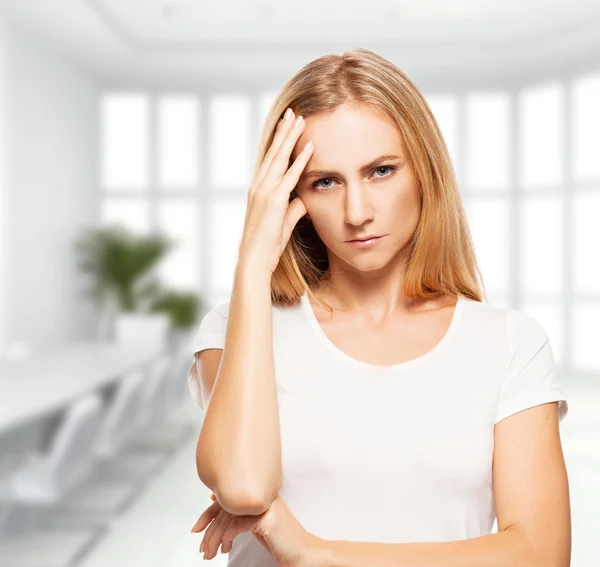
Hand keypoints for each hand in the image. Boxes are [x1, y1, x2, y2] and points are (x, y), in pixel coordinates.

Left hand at [191, 492, 317, 566]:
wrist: (303, 553)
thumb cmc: (282, 541)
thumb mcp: (256, 525)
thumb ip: (241, 514)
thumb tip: (217, 501)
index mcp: (260, 493)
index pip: (228, 498)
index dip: (209, 513)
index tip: (197, 528)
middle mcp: (263, 495)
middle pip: (226, 507)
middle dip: (209, 530)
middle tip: (202, 547)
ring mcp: (266, 505)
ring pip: (229, 517)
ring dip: (215, 538)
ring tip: (210, 553)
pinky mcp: (267, 518)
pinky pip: (237, 525)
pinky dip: (227, 538)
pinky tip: (225, 548)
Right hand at [237, 107, 313, 276]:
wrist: (254, 260)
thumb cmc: (267, 245)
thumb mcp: (284, 222)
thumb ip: (294, 208)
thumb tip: (304, 199)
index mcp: (259, 190)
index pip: (271, 160)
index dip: (279, 142)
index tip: (287, 125)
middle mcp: (259, 187)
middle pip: (273, 153)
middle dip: (284, 131)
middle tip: (293, 112)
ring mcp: (264, 192)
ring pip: (279, 158)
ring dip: (290, 138)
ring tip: (299, 119)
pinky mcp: (273, 201)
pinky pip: (288, 176)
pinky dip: (299, 160)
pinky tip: (308, 146)